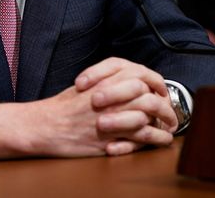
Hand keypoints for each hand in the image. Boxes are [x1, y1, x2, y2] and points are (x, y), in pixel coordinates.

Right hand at [0, 58, 175, 158]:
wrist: (44, 126)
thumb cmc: (61, 108)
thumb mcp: (84, 86)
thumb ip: (106, 81)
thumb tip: (129, 82)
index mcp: (104, 81)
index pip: (139, 75)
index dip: (155, 82)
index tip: (159, 89)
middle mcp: (110, 96)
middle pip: (148, 94)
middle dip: (164, 103)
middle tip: (168, 110)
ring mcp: (112, 117)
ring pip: (149, 115)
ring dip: (164, 120)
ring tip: (170, 125)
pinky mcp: (112, 138)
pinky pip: (142, 137)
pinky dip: (157, 138)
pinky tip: (161, 139)